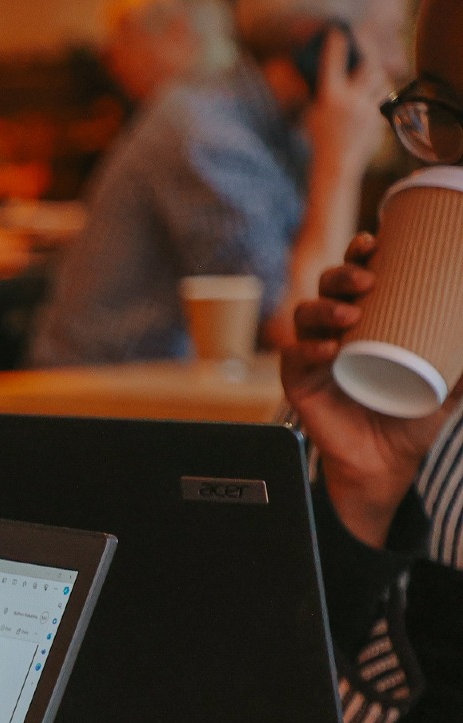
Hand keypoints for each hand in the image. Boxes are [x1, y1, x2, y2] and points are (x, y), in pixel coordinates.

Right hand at [282, 235, 460, 546]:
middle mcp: (336, 330)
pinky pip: (294, 356)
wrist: (387, 462)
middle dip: (341, 274)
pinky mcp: (299, 382)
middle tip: (367, 280)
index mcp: (367, 319)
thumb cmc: (414, 415)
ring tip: (349, 316)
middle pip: (327, 286)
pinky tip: (328, 351)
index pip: (357, 277)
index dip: (358, 254)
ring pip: (306, 314)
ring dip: (324, 308)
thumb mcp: (454, 381)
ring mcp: (314, 354)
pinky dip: (309, 349)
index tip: (373, 241)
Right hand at [303, 28, 390, 184]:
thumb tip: (324, 80)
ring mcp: (367, 109)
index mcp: (330, 97)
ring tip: (368, 83)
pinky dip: (376, 99)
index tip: (337, 35)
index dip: (336, 45)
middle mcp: (351, 100)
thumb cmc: (316, 142)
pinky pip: (382, 100)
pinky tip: (367, 106)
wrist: (335, 167)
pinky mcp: (379, 119)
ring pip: (382, 81)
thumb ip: (319, 96)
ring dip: (376, 79)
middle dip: (368, 61)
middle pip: (369, 66)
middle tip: (364, 60)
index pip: (334, 62)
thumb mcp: (310, 116)